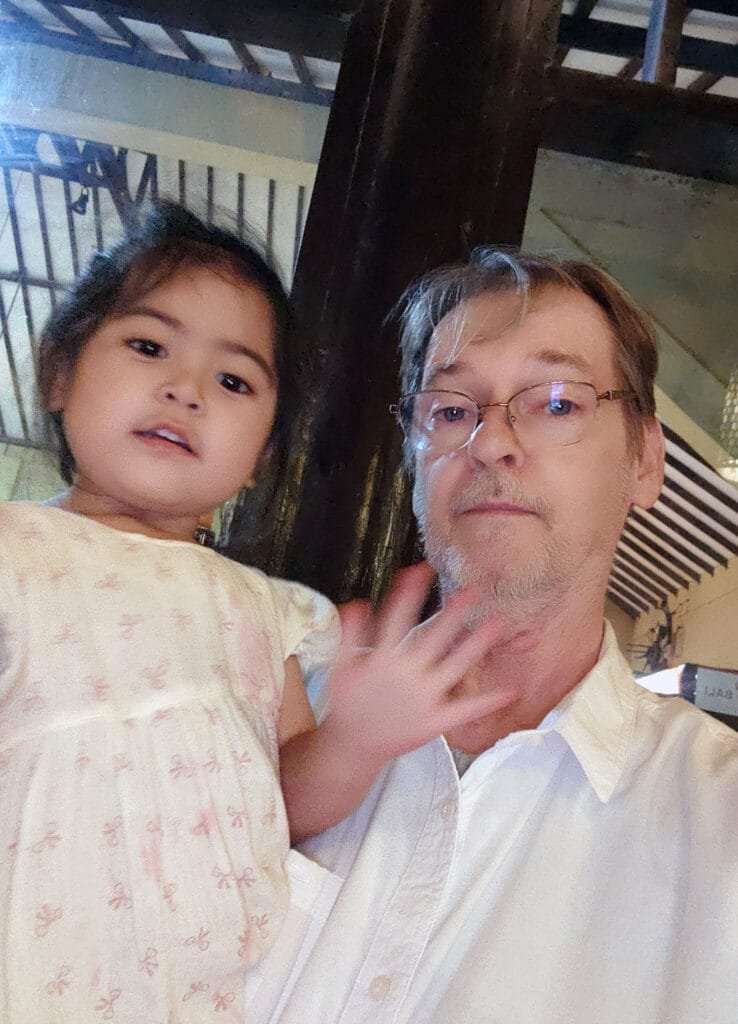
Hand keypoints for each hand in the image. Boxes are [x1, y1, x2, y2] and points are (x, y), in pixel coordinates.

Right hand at [323, 563, 514, 770]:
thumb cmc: (348, 703)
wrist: (354, 747)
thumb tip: (357, 602)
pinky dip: (487, 702)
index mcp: (383, 659)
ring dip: (477, 646)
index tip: (423, 569)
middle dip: (454, 613)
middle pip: (434, 638)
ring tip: (498, 624)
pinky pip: (465, 710)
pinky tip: (510, 692)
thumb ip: (351, 634)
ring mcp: (424, 698)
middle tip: (474, 590)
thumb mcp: (340, 667)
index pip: (397, 618)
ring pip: (456, 667)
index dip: (409, 593)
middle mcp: (407, 675)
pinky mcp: (435, 721)